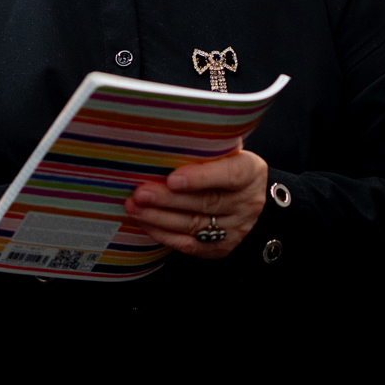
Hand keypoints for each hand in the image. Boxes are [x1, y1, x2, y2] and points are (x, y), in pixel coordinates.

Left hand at [124, 145, 267, 258]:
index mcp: (250, 172)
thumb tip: (165, 136)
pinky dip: (164, 234)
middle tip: (140, 193)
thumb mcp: (228, 151)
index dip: (201, 177)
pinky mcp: (220, 248)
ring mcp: (235, 229)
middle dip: (168, 199)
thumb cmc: (228, 165)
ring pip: (193, 225)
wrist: (249, 197)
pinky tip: (146, 222)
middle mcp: (246, 203)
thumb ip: (206, 148)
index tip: (172, 178)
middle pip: (205, 202)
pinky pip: (189, 245)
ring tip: (134, 207)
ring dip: (159, 217)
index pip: (229, 175)